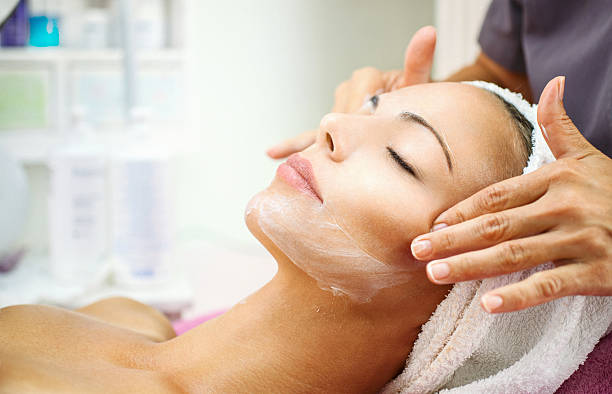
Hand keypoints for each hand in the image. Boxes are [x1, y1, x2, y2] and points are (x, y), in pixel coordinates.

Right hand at [266, 25, 435, 158]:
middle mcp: (347, 90)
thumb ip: (418, 63)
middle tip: (352, 149)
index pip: (358, 95)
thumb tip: (428, 32)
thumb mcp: (418, 87)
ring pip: (325, 128)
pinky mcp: (329, 128)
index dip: (363, 113)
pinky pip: (307, 135)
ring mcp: (336, 109)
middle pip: (339, 115)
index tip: (368, 128)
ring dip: (322, 143)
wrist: (412, 120)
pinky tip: (273, 152)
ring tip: (312, 159)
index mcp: (365, 77)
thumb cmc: (416, 106)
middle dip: (346, 132)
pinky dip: (291, 144)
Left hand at [410, 76, 611, 312]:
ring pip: (515, 254)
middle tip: (417, 251)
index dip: (462, 210)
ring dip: (471, 265)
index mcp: (556, 178)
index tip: (431, 224)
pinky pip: (551, 284)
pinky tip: (488, 305)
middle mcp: (565, 206)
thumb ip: (562, 125)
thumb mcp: (590, 156)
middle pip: (496, 225)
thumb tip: (554, 82)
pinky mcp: (597, 271)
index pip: (497, 196)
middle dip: (452, 238)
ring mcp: (582, 239)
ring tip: (436, 275)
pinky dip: (520, 295)